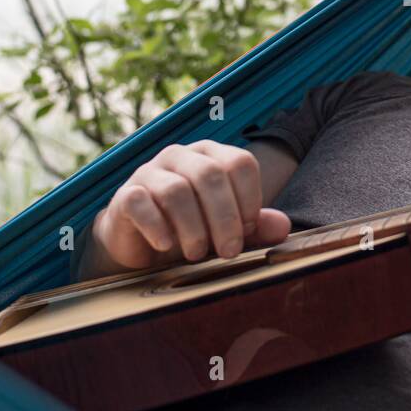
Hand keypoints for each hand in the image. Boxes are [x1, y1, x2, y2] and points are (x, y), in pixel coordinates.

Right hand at [91, 140, 290, 272]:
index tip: (248, 230)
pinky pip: (141, 202)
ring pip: (177, 190)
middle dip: (225, 218)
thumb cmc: (190, 231)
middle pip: (210, 175)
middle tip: (229, 252)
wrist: (140, 244)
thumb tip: (284, 226)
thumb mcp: (227, 230)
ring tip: (197, 254)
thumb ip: (256, 227)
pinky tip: (167, 246)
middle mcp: (181, 156)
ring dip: (193, 228)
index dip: (249, 199)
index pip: (240, 162)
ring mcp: (150, 171)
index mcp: (212, 156)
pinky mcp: (126, 194)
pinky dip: (158, 227)